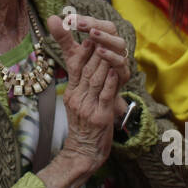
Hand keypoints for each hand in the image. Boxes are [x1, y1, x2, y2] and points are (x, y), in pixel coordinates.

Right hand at [46, 15, 118, 171]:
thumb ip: (80, 84)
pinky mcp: (100, 117)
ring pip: (96, 79)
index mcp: (71, 93)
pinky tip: (116, 71)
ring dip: (104, 62)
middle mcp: (77, 98)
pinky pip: (106, 95)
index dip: (82, 50)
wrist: (83, 152)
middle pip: (85, 69)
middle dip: (94, 50)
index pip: (75, 66)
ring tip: (109, 48)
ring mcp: (88, 107)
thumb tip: (83, 65)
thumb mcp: (76, 103)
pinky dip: (111, 82)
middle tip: (100, 35)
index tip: (88, 35)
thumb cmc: (83, 127)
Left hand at [68, 15, 130, 116]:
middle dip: (96, 26)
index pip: (98, 23)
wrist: (96, 100)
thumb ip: (64, 38)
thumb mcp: (72, 55)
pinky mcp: (123, 76)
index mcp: (103, 39)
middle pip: (111, 30)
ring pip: (120, 46)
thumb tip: (52, 18)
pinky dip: (113, 58)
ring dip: (106, 40)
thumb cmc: (86, 72)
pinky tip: (101, 52)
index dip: (85, 20)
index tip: (70, 19)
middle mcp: (114, 47)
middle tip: (81, 25)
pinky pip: (121, 65)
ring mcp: (120, 60)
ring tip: (92, 36)